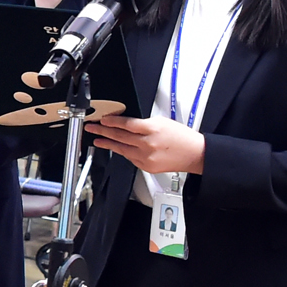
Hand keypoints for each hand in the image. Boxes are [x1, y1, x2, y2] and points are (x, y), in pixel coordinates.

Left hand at [90, 113, 205, 174]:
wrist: (194, 154)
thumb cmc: (181, 137)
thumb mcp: (162, 121)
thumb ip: (144, 123)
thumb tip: (126, 124)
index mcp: (153, 129)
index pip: (127, 124)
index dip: (112, 122)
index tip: (102, 119)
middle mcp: (148, 144)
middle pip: (120, 136)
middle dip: (103, 131)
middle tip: (92, 128)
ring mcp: (146, 157)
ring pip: (121, 149)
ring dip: (107, 143)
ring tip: (97, 140)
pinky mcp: (146, 166)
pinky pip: (129, 157)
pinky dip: (122, 151)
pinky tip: (116, 148)